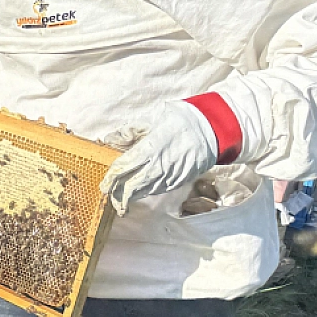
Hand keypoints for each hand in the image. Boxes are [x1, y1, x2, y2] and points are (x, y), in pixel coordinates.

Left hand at [100, 101, 219, 212]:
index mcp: (150, 149)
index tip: (103, 186)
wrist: (213, 129)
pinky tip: (141, 191)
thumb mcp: (153, 118)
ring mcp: (172, 175)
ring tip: (121, 199)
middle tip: (109, 197)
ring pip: (146, 191)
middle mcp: (160, 166)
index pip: (124, 168)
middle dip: (119, 195)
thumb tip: (109, 140)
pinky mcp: (181, 180)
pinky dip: (147, 191)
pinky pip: (159, 189)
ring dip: (132, 196)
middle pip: (133, 187)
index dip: (111, 179)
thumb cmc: (181, 119)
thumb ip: (130, 131)